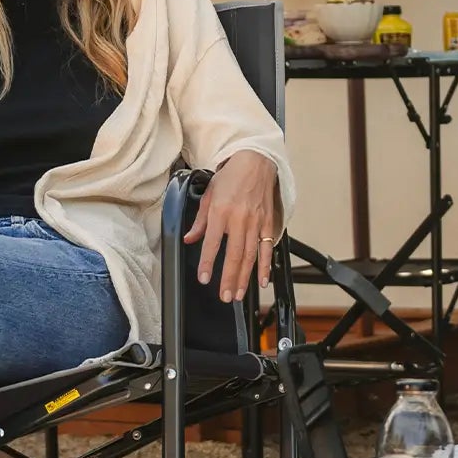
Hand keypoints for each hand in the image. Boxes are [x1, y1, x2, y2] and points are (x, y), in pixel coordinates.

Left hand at [184, 150, 280, 302]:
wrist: (256, 161)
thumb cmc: (231, 176)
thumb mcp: (208, 193)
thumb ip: (200, 220)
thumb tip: (189, 238)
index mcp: (221, 211)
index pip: (212, 242)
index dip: (208, 262)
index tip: (204, 279)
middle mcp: (239, 218)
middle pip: (234, 254)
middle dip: (229, 278)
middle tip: (225, 296)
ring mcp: (256, 222)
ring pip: (250, 255)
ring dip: (244, 277)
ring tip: (239, 294)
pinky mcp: (268, 223)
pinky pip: (267, 248)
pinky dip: (265, 266)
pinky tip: (262, 280)